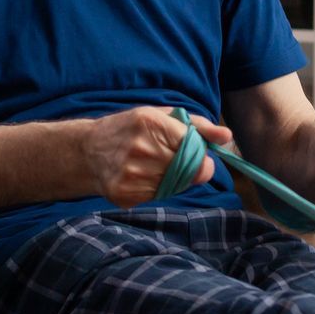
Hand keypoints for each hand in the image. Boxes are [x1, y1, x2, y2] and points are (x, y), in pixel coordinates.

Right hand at [83, 107, 234, 208]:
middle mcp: (140, 149)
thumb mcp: (161, 116)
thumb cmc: (130, 129)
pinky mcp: (124, 194)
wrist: (87, 151)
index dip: (200, 157)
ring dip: (173, 180)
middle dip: (189, 168)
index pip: (193, 150)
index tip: (198, 157)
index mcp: (150, 123)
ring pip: (174, 186)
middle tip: (174, 162)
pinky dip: (157, 190)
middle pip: (187, 171)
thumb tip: (227, 136)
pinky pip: (157, 197)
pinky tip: (143, 178)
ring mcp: (130, 174)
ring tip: (155, 168)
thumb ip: (197, 125)